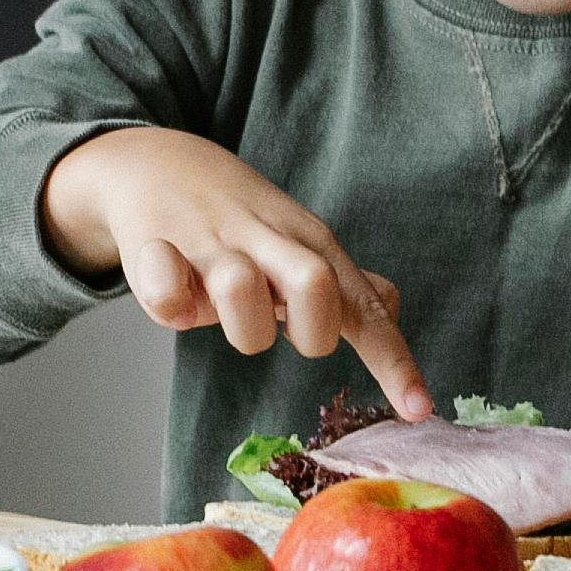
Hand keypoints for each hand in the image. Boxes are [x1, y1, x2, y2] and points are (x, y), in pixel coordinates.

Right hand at [40, 127, 432, 419]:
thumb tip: (392, 311)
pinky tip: (171, 292)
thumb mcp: (297, 240)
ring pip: (239, 288)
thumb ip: (340, 283)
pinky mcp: (153, 244)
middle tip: (282, 328)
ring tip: (216, 306)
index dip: (392, 360)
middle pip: (317, 285)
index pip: (363, 307)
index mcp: (310, 246)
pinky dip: (169, 301)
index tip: (418, 409)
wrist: (155, 161)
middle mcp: (268, 241)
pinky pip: (165, 288)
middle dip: (310, 330)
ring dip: (235, 321)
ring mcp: (210, 242)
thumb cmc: (236, 219)